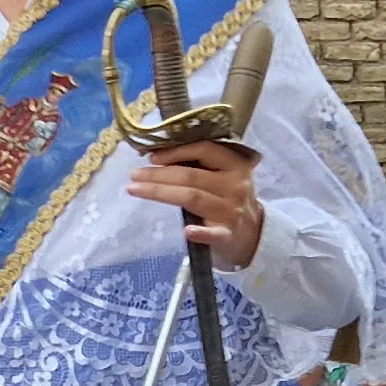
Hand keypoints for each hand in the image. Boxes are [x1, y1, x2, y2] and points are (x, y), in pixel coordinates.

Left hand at [124, 141, 265, 269]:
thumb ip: (198, 166)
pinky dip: (201, 233)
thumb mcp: (221, 176)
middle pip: (191, 176)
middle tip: (133, 175)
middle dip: (158, 175)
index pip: (204, 150)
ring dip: (161, 193)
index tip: (151, 157)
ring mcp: (232, 211)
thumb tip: (156, 156)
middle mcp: (235, 185)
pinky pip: (214, 234)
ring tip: (134, 189)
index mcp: (234, 165)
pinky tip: (187, 231)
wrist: (252, 233)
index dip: (176, 152)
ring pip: (193, 198)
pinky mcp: (228, 235)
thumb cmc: (227, 198)